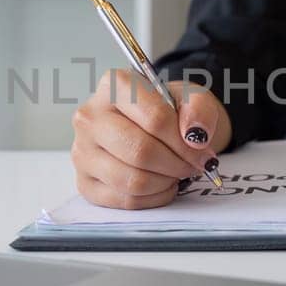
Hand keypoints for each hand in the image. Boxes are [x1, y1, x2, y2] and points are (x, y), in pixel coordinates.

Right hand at [71, 70, 231, 209]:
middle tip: (192, 166)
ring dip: (165, 182)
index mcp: (113, 86)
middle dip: (176, 164)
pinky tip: (161, 184)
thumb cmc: (168, 110)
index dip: (185, 142)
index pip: (155, 118)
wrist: (152, 126)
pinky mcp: (85, 182)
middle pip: (140, 151)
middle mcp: (90, 118)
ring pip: (132, 180)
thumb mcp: (191, 96)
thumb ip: (199, 109)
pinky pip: (125, 200)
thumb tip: (194, 135)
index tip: (202, 152)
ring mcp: (83, 152)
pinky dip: (153, 197)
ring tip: (176, 173)